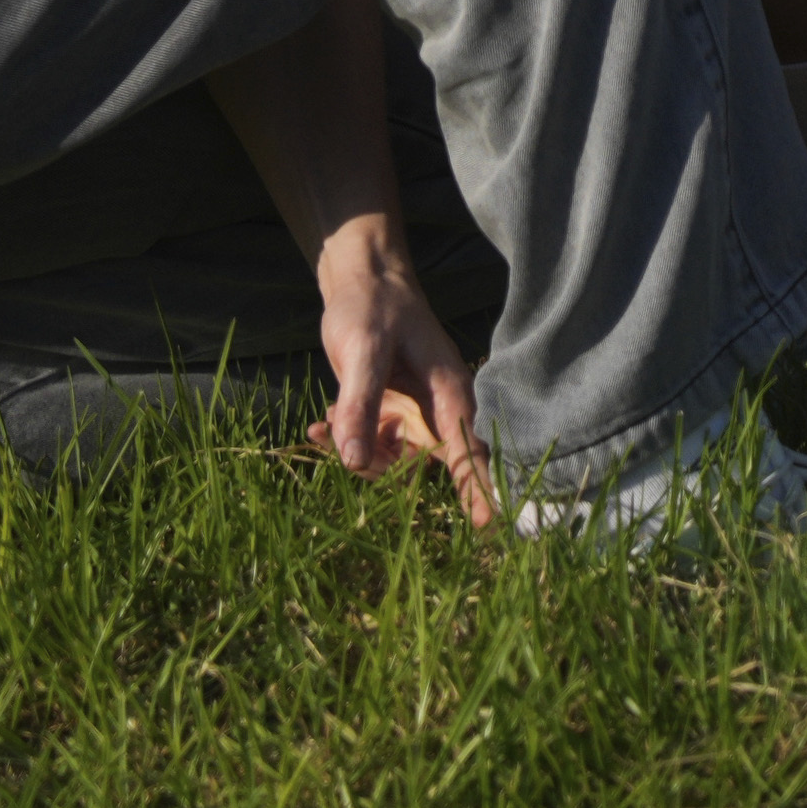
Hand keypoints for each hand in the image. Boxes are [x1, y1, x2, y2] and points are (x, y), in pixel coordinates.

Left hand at [311, 216, 490, 525]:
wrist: (361, 282)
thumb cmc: (372, 308)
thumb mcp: (363, 351)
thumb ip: (360, 405)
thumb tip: (352, 460)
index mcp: (448, 393)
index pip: (468, 450)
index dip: (476, 488)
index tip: (486, 525)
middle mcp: (436, 410)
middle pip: (421, 465)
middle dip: (380, 466)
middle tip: (339, 438)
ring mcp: (412, 414)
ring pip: (392, 462)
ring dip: (355, 452)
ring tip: (323, 425)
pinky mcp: (389, 414)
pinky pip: (371, 446)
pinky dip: (344, 441)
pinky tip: (321, 424)